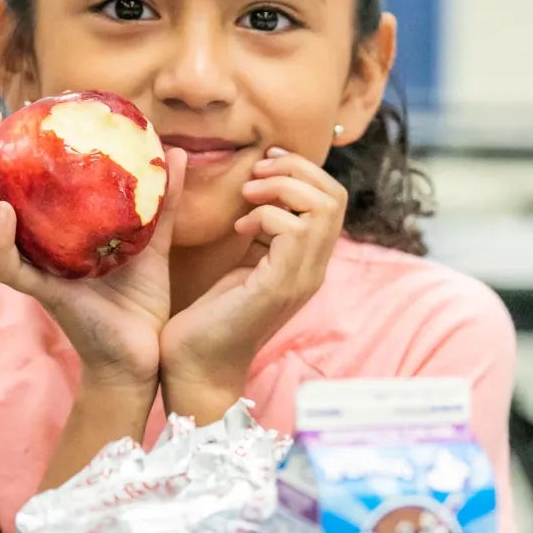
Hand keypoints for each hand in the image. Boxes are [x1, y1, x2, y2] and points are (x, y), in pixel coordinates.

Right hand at [0, 106, 188, 391]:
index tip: (4, 109)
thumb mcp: (152, 238)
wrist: (146, 354)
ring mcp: (27, 273)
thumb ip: (161, 197)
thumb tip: (174, 148)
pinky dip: (1, 238)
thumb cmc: (140, 302)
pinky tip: (6, 211)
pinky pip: (7, 266)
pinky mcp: (39, 296)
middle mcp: (24, 251)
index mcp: (41, 233)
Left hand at [159, 148, 346, 398]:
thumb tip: (256, 185)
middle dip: (295, 169)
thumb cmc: (211, 318)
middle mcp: (313, 269)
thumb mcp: (243, 261)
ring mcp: (301, 279)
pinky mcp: (280, 286)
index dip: (301, 171)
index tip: (264, 163)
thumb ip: (259, 229)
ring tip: (248, 194)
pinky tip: (239, 229)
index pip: (332, 199)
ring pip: (322, 207)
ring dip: (281, 187)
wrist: (198, 369)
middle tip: (256, 172)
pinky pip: (294, 230)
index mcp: (307, 261)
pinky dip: (264, 215)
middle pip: (334, 196)